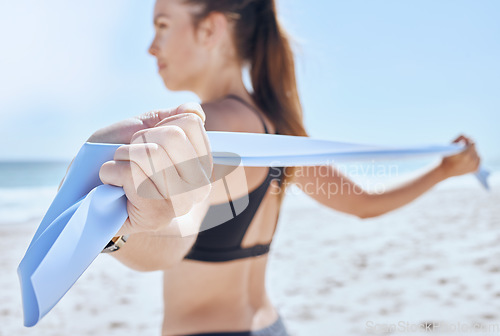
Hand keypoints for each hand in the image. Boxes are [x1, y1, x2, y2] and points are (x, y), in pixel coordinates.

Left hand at [98, 103, 212, 235]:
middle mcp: (199, 185)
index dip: (159, 125)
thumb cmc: (122, 157)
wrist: (91, 190)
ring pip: (151, 153)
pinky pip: (131, 174)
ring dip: (122, 155)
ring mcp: (180, 203)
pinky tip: (112, 185)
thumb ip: (173, 116)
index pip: (190, 122)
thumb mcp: (148, 129)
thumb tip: (196, 112)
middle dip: (139, 139)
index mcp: (202, 163)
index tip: (149, 142)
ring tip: (120, 171)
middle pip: (172, 136)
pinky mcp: (156, 215)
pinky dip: (110, 171)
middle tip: (130, 156)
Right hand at [440, 134, 480, 178]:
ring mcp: (474, 165)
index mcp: (466, 154)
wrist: (444, 170)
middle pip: (475, 149)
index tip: (463, 143)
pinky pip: (478, 161)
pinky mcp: (475, 169)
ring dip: (472, 153)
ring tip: (464, 155)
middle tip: (462, 150)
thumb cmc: (446, 157)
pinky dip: (475, 159)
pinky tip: (468, 159)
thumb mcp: (451, 145)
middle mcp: (472, 160)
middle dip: (469, 148)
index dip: (467, 142)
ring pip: (477, 155)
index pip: (472, 144)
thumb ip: (460, 138)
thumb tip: (467, 137)